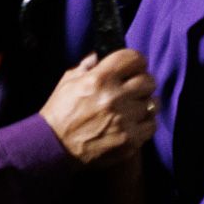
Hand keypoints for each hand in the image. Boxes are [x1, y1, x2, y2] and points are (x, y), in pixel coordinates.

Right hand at [38, 49, 157, 168]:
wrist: (51, 148)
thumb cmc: (59, 113)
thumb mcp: (67, 83)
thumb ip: (86, 66)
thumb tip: (99, 55)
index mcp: (99, 79)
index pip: (134, 58)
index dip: (136, 62)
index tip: (134, 68)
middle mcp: (114, 97)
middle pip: (149, 80)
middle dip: (142, 83)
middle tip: (133, 90)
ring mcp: (124, 120)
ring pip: (153, 103)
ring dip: (144, 104)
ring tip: (132, 108)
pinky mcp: (129, 140)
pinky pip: (152, 125)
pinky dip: (144, 124)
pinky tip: (132, 124)